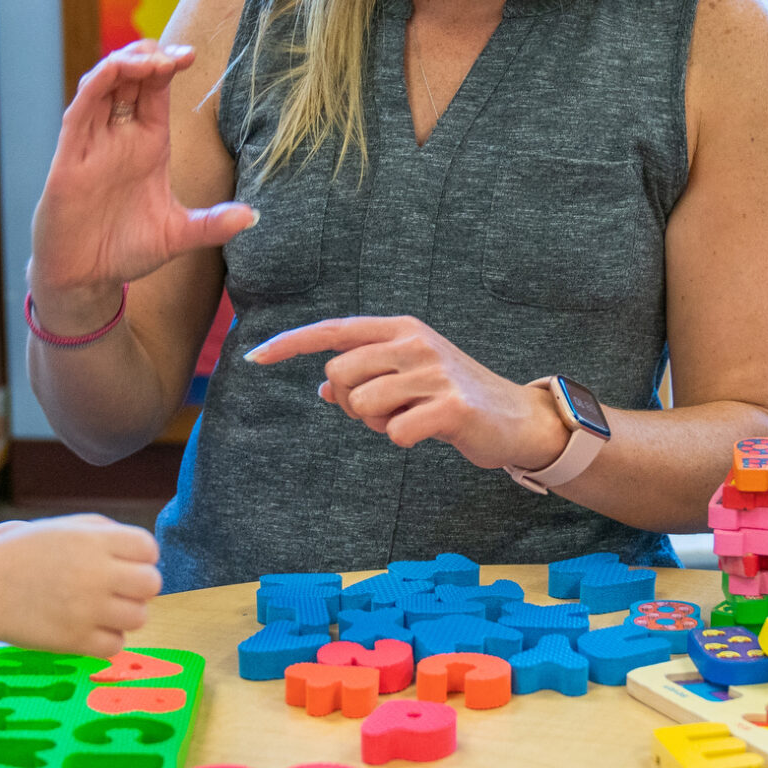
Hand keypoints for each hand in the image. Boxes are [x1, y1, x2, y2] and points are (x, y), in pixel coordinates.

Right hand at [0, 513, 161, 656]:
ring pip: (138, 617)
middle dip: (139, 587)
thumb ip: (103, 533)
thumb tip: (143, 551)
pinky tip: (87, 628)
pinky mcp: (74, 640)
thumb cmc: (18, 555)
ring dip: (124, 614)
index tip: (124, 563)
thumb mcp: (60, 528)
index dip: (141, 557)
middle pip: (151, 584)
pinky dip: (105, 639)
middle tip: (118, 589)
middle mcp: (94, 574)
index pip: (148, 548)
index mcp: (92, 541)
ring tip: (99, 609)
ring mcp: (86, 609)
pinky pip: (115, 646)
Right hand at [29, 41, 255, 329]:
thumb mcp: (178, 234)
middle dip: (151, 55)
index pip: (156, 89)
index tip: (193, 56)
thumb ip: (213, 224)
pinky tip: (114, 72)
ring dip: (125, 63)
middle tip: (177, 53)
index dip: (170, 65)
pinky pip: (80, 109)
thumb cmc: (127, 250)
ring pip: (103, 84)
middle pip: (131, 76)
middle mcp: (119, 136)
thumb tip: (255, 217)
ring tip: (153, 58)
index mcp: (147, 144)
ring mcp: (93, 142)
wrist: (86, 278)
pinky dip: (96, 86)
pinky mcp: (70, 156)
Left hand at [245, 316, 568, 470]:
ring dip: (376, 423)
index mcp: (400, 329)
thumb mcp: (408, 377)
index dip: (290, 344)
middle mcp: (414, 342)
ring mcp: (433, 372)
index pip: (333, 331)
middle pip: (339, 375)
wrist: (515, 418)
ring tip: (406, 419)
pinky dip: (401, 439)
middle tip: (379, 412)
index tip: (253, 357)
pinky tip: (425, 433)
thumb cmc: (453, 396)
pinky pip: (396, 431)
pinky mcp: (450, 406)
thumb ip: (367, 376)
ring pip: (363, 404)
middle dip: (348, 404)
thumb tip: (323, 392)